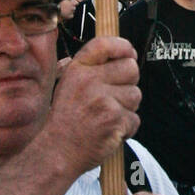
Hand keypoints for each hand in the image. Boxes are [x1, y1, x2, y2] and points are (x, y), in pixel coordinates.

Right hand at [46, 37, 140, 171]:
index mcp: (77, 69)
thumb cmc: (66, 120)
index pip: (105, 44)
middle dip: (128, 83)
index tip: (129, 53)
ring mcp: (103, 100)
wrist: (58, 150)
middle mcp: (89, 81)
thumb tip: (124, 55)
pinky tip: (109, 131)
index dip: (123, 47)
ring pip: (136, 95)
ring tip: (107, 117)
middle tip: (115, 97)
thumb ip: (91, 68)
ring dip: (127, 108)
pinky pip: (135, 119)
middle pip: (131, 68)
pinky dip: (126, 128)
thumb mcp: (68, 84)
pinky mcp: (115, 119)